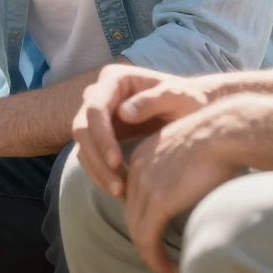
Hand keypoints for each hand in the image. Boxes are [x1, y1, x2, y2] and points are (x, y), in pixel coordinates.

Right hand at [72, 63, 194, 196]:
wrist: (190, 111)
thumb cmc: (189, 101)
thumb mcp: (181, 97)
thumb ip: (155, 100)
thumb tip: (122, 113)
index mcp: (115, 79)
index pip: (95, 108)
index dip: (102, 136)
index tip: (116, 161)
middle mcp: (98, 94)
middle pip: (82, 128)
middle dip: (97, 159)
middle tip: (117, 187)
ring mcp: (96, 115)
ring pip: (83, 145)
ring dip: (97, 171)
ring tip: (121, 193)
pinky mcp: (99, 135)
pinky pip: (90, 156)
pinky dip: (101, 174)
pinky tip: (120, 189)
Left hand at [121, 106, 243, 272]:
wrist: (228, 130)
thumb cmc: (223, 141)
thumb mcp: (192, 154)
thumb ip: (183, 174)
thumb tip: (191, 194)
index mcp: (143, 155)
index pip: (135, 196)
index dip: (146, 220)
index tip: (161, 239)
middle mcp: (137, 169)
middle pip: (133, 215)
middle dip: (146, 242)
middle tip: (163, 262)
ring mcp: (145, 184)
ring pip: (137, 231)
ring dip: (151, 256)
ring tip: (168, 272)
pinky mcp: (159, 200)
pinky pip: (147, 239)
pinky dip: (156, 259)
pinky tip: (171, 271)